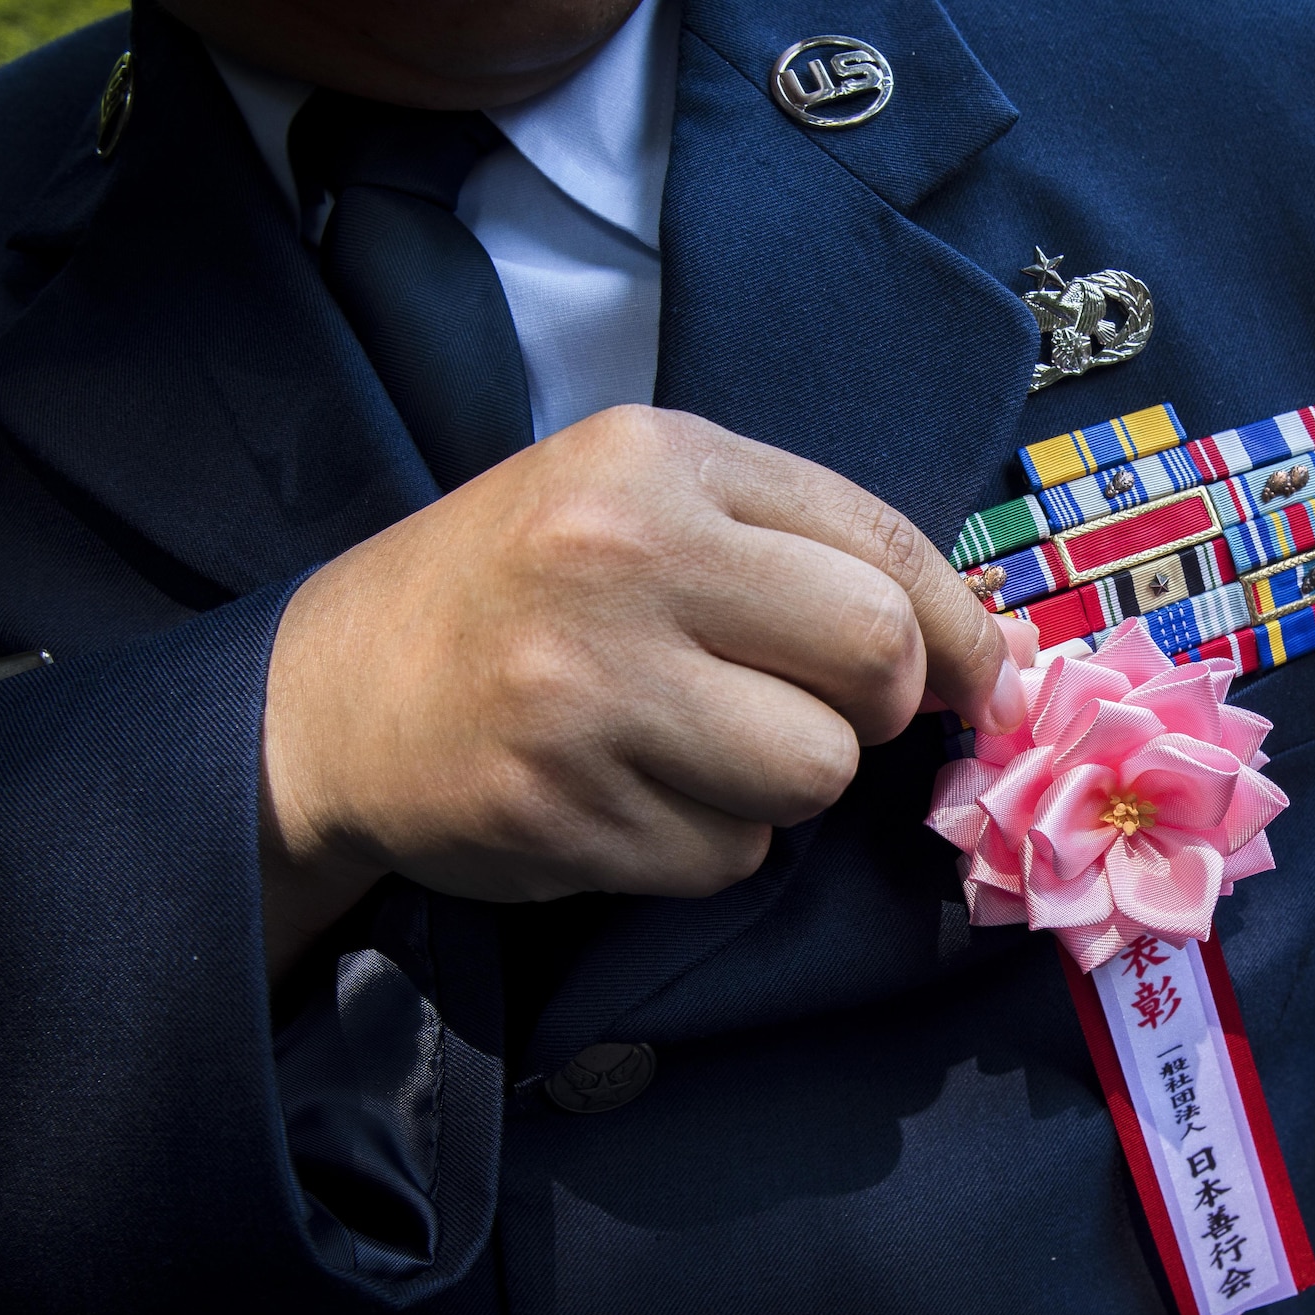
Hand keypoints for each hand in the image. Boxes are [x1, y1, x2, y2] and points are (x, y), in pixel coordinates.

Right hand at [257, 405, 1033, 979]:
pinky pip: (732, 855)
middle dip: (884, 704)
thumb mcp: (643, 502)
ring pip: (815, 773)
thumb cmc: (520, 586)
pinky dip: (710, 841)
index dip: (955, 624)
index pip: (879, 540)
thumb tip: (979, 639)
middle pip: (872, 655)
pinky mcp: (566, 809)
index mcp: (657, 459)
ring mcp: (589, 692)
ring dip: (788, 782)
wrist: (335, 693)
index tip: (974, 672)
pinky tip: (635, 795)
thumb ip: (799, 544)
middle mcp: (624, 560)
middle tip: (832, 711)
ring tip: (703, 747)